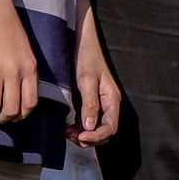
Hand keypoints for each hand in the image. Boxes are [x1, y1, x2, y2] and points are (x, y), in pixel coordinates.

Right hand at [0, 0, 40, 123]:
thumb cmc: (9, 26)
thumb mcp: (25, 50)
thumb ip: (25, 70)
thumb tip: (21, 91)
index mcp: (30, 67)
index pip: (30, 102)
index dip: (22, 115)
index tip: (15, 117)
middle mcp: (15, 71)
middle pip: (12, 108)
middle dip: (4, 119)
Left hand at [71, 27, 122, 146]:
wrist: (80, 41)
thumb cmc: (86, 56)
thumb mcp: (86, 80)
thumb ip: (89, 104)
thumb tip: (89, 127)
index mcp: (112, 99)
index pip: (110, 128)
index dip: (97, 136)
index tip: (81, 137)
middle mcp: (108, 104)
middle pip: (104, 132)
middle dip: (89, 138)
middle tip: (71, 136)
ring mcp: (99, 104)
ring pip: (95, 129)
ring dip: (82, 135)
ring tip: (67, 132)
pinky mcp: (89, 102)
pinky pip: (86, 122)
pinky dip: (78, 128)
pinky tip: (66, 126)